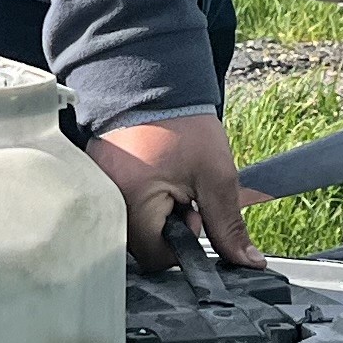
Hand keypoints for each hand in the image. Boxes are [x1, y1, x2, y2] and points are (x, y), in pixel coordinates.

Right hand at [88, 111, 251, 267]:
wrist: (156, 81)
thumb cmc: (182, 123)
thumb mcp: (215, 177)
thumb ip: (228, 226)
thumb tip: (246, 261)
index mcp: (131, 204)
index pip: (156, 258)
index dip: (182, 244)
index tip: (194, 214)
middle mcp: (105, 201)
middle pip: (141, 243)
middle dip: (168, 226)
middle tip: (183, 192)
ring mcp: (97, 188)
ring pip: (132, 225)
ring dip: (155, 212)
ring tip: (167, 179)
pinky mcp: (96, 177)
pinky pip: (120, 204)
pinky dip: (141, 197)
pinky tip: (152, 174)